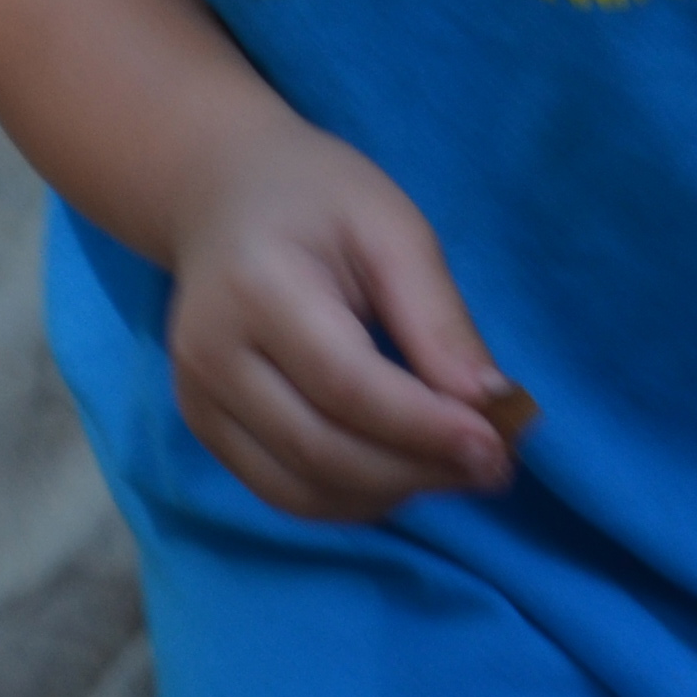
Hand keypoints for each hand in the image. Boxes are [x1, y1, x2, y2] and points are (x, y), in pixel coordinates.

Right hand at [167, 105, 520, 522]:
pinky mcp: (205, 429)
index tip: (497, 447)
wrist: (221, 196)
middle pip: (322, 449)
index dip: (425, 427)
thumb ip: (437, 317)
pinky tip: (403, 473)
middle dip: (418, 470)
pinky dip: (352, 500)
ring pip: (303, 489)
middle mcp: (211, 355)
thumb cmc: (317, 200)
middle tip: (493, 466)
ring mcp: (199, 400)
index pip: (346, 385)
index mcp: (256, 288)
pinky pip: (284, 493)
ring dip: (391, 494)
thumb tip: (489, 404)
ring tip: (455, 469)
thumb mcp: (391, 229)